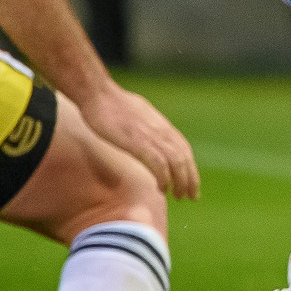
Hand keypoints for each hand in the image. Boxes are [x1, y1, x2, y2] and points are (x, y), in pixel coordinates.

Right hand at [79, 83, 200, 200]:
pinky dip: (163, 177)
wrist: (98, 94)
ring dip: (181, 181)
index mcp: (162, 125)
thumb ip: (148, 129)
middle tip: (192, 196)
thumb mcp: (139, 116)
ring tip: (180, 196)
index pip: (184, 149)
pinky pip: (158, 163)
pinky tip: (163, 188)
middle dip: (191, 179)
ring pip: (176, 162)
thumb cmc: (112, 104)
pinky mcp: (138, 141)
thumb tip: (148, 139)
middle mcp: (162, 130)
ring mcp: (151, 136)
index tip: (192, 182)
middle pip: (185, 158)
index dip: (190, 167)